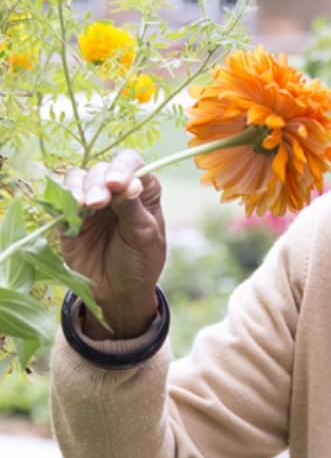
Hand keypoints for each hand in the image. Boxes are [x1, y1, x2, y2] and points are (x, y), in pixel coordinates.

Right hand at [60, 150, 166, 338]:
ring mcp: (91, 202)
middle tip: (100, 203)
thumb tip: (127, 183)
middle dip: (99, 182)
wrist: (119, 293)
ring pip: (78, 178)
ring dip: (80, 187)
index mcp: (141, 190)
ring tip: (85, 205)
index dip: (123, 168)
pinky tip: (71, 208)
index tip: (118, 184)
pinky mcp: (69, 218)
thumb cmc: (140, 262)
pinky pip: (60, 200)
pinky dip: (63, 199)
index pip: (131, 164)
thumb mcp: (144, 236)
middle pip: (102, 169)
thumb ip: (133, 209)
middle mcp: (115, 191)